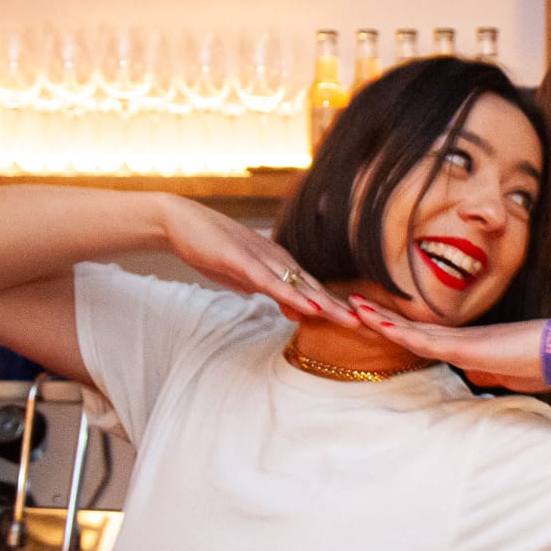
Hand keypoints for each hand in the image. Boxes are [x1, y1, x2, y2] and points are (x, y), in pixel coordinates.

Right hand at [156, 195, 359, 324]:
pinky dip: (292, 295)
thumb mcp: (244, 279)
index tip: (362, 326)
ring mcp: (262, 259)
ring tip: (352, 321)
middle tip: (372, 327)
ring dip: (327, 305)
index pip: (315, 291)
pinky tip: (309, 307)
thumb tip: (293, 312)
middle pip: (317, 289)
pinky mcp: (242, 261)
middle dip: (344, 310)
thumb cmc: (211, 249)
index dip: (338, 309)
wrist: (178, 222)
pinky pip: (271, 282)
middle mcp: (278, 260)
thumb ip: (269, 293)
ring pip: (300, 286)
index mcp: (280, 265)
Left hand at [352, 299, 550, 393]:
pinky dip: (401, 333)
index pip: (425, 337)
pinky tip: (380, 325)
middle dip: (381, 317)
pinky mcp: (467, 348)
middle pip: (412, 328)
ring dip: (382, 320)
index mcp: (468, 345)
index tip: (376, 320)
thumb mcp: (507, 375)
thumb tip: (472, 374)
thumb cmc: (543, 362)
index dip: (399, 327)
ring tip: (353, 307)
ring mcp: (462, 341)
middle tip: (352, 303)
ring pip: (412, 331)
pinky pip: (426, 342)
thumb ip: (487, 372)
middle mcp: (460, 338)